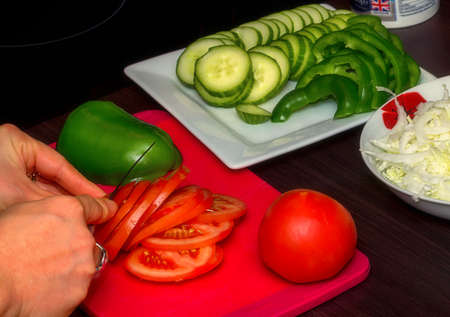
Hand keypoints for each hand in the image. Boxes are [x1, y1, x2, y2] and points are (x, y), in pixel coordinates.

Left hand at [0, 124, 104, 209]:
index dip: (82, 185)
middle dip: (72, 196)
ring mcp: (6, 168)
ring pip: (42, 188)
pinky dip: (44, 207)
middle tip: (96, 209)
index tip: (100, 198)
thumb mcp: (23, 195)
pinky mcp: (3, 184)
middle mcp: (12, 152)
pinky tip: (61, 217)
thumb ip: (58, 202)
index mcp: (16, 142)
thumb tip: (90, 208)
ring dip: (60, 203)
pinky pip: (30, 195)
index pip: (59, 165)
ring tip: (82, 216)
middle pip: (52, 177)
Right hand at [0, 194, 116, 316]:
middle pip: (88, 239)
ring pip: (85, 264)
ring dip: (71, 267)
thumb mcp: (22, 212)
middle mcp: (83, 236)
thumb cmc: (0, 248)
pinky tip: (44, 287)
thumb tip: (60, 217)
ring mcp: (85, 265)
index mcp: (69, 211)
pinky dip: (65, 287)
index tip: (108, 211)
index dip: (102, 209)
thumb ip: (52, 211)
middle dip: (75, 245)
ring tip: (42, 273)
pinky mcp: (81, 291)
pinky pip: (78, 286)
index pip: (96, 207)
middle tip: (49, 253)